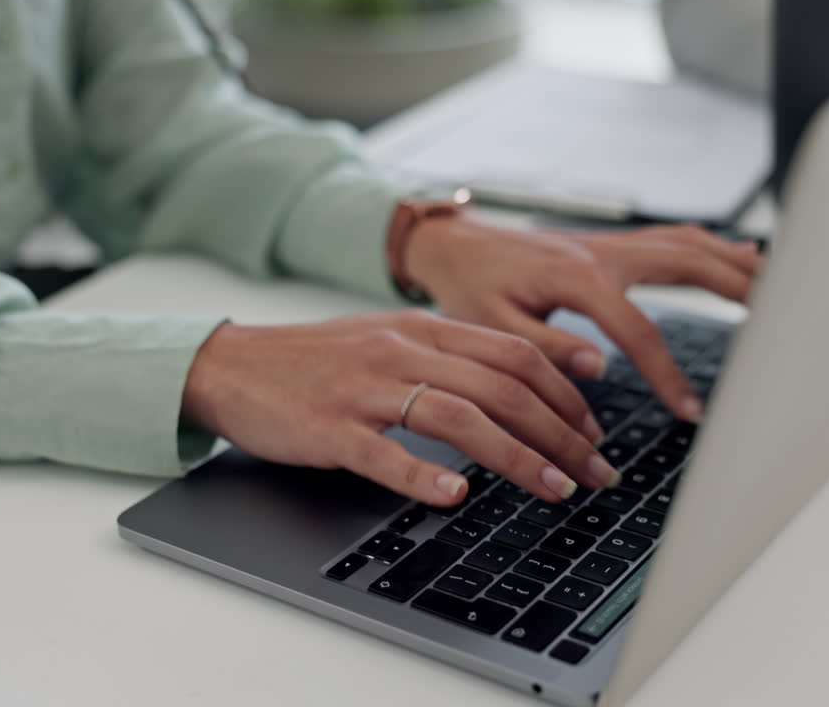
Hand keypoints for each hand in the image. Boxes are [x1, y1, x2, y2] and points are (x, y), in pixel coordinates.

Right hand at [180, 312, 621, 506]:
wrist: (233, 365)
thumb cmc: (317, 363)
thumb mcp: (391, 343)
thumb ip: (449, 358)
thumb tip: (516, 388)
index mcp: (423, 330)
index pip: (515, 354)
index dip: (566, 395)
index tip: (594, 433)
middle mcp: (402, 351)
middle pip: (502, 387)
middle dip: (561, 433)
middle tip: (595, 473)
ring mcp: (365, 388)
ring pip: (458, 418)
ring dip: (516, 457)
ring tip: (553, 490)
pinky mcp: (329, 427)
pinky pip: (383, 453)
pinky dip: (422, 477)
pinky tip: (455, 499)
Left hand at [404, 217, 762, 420]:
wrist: (455, 244)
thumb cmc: (469, 287)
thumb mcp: (491, 327)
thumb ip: (544, 349)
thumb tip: (599, 369)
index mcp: (576, 275)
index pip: (639, 329)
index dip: (668, 374)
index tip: (692, 412)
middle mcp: (603, 251)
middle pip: (689, 265)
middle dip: (739, 291)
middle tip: (784, 319)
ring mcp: (612, 244)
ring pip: (690, 246)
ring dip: (737, 263)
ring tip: (785, 285)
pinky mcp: (613, 246)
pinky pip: (675, 241)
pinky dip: (714, 249)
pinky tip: (746, 257)